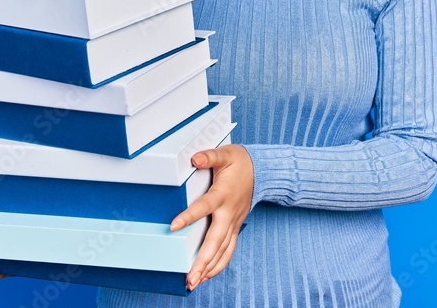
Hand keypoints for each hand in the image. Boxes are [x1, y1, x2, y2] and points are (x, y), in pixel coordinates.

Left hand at [171, 144, 253, 291]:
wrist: (262, 171)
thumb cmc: (240, 162)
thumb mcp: (225, 154)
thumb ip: (209, 156)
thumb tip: (195, 158)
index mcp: (222, 194)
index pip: (204, 206)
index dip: (189, 216)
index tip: (173, 226)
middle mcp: (228, 212)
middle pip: (216, 240)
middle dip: (203, 260)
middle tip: (190, 277)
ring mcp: (233, 223)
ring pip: (223, 250)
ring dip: (209, 268)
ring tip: (194, 282)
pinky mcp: (234, 227)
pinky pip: (228, 250)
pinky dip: (218, 265)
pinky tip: (207, 276)